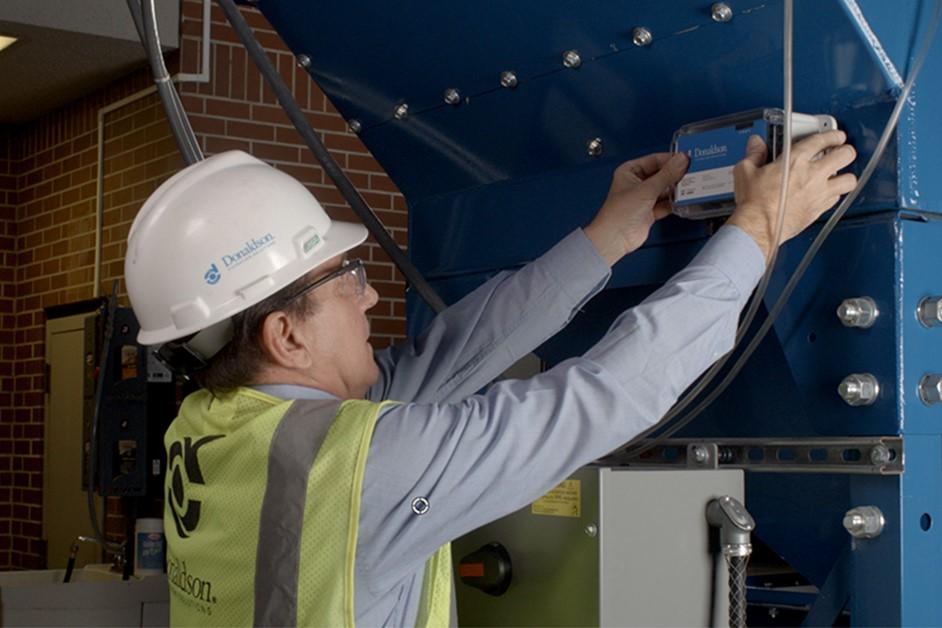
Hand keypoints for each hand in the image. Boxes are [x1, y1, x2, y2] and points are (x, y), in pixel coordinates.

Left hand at [584, 152, 688, 265]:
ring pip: (665, 189)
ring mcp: (644, 198)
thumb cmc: (618, 213)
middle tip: (692, 173)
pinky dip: (674, 203)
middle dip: (676, 175)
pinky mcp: (650, 211)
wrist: (615, 238)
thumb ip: (666, 175)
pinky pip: (666, 203)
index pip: (655, 160)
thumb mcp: (646, 189)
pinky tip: (683, 200)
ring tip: (690, 187)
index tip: (687, 160)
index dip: (671, 160)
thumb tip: (681, 160)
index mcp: (630, 171)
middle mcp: (637, 183)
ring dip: (676, 190)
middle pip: (662, 174)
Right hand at [728, 131, 857, 257]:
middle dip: (845, 150)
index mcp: (796, 160)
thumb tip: (756, 145)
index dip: (832, 134)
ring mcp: (819, 193)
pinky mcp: (818, 210)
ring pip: (849, 180)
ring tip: (838, 174)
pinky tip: (825, 193)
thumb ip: (754, 154)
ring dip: (845, 175)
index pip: (823, 139)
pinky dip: (834, 194)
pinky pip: (837, 199)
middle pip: (845, 155)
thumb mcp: (745, 171)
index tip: (834, 135)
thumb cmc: (753, 202)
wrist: (757, 227)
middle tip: (840, 151)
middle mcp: (812, 175)